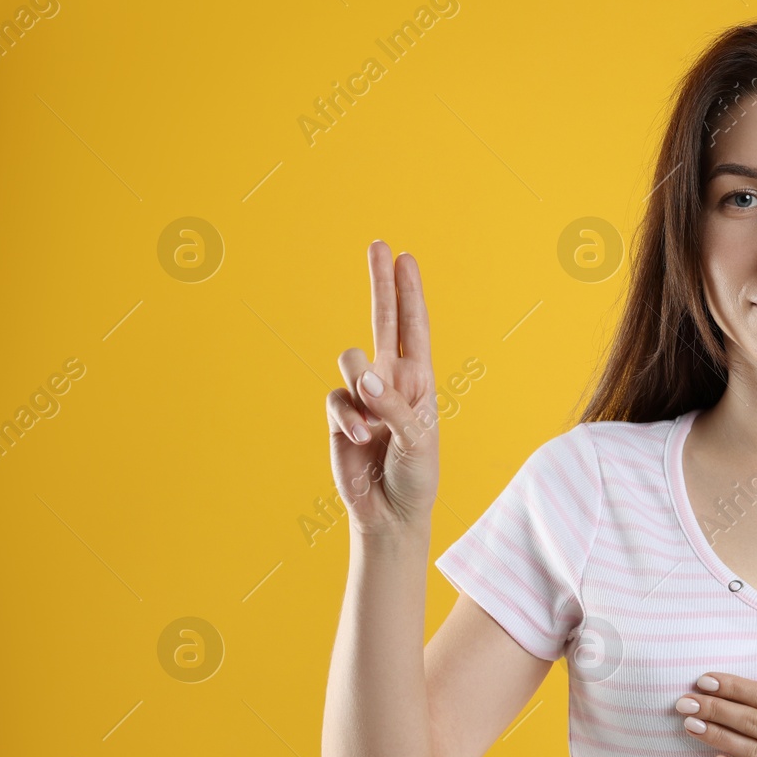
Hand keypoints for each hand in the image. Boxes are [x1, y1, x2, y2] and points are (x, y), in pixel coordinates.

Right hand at [326, 241, 439, 535]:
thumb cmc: (416, 475)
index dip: (409, 292)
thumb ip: (392, 405)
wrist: (391, 511)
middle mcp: (391, 380)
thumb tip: (364, 376)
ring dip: (362, 384)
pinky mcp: (340, 415)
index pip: (413, 327)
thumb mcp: (417, 440)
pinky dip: (348, 419)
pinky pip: (336, 399)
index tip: (405, 258)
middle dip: (381, 283)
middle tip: (378, 244)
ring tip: (375, 422)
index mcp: (419, 380)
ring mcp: (363, 395)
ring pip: (351, 360)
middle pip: (383, 320)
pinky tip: (360, 439)